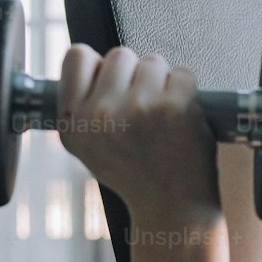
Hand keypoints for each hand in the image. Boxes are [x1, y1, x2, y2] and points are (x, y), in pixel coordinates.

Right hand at [56, 44, 221, 219]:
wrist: (172, 207)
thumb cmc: (135, 175)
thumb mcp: (88, 147)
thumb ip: (84, 107)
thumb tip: (93, 65)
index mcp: (74, 122)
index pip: (77, 56)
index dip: (98, 65)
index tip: (111, 82)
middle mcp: (101, 114)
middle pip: (119, 54)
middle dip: (135, 75)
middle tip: (143, 107)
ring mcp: (138, 107)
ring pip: (153, 61)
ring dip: (162, 82)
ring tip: (163, 116)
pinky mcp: (174, 106)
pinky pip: (182, 73)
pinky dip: (186, 90)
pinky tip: (181, 117)